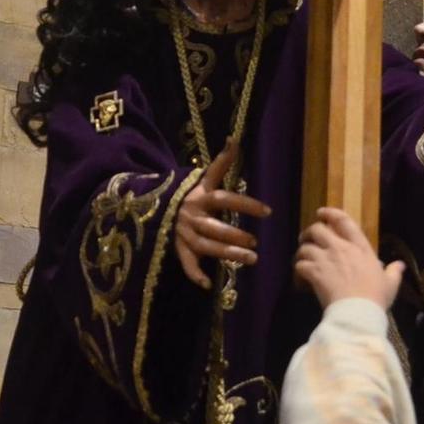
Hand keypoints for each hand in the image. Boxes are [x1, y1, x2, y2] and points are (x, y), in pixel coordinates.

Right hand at [176, 143, 271, 288]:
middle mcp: (191, 216)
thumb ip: (221, 163)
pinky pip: (184, 262)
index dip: (246, 204)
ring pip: (205, 246)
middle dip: (235, 235)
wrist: (154, 206)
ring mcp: (183, 234)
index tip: (268, 211)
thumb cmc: (190, 195)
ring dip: (227, 253)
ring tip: (251, 258)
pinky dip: (194, 274)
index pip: (225, 199)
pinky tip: (208, 284)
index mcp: (200, 197)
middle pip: (214, 227)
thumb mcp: (203, 179)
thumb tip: (234, 138)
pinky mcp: (178, 249)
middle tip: (256, 242)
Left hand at [295, 208, 403, 309]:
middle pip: (318, 229)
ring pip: (305, 247)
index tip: (322, 212)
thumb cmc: (376, 296)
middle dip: (310, 232)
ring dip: (302, 252)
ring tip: (302, 257)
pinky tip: (301, 273)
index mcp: (360, 247)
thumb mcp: (390, 283)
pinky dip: (299, 268)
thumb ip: (394, 271)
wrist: (358, 312)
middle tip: (307, 238)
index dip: (330, 213)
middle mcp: (340, 248)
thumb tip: (400, 265)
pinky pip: (300, 265)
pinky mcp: (314, 273)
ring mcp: (326, 259)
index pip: (344, 221)